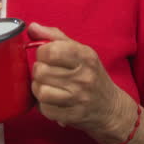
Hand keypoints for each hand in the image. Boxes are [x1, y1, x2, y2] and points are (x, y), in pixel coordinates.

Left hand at [29, 22, 133, 143]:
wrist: (111, 107)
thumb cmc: (92, 75)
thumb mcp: (80, 51)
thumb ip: (55, 37)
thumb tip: (32, 27)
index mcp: (85, 56)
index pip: (51, 50)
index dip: (42, 52)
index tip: (46, 55)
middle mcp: (83, 77)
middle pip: (41, 71)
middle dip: (38, 70)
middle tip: (46, 72)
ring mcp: (78, 98)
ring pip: (40, 91)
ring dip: (38, 88)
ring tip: (46, 86)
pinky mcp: (72, 116)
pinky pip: (45, 109)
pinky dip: (44, 105)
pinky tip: (52, 100)